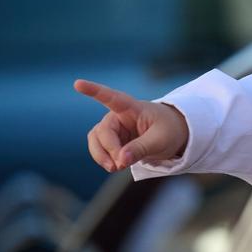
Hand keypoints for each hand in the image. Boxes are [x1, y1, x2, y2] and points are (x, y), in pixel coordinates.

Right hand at [75, 79, 189, 171]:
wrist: (173, 137)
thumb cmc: (169, 131)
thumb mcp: (161, 140)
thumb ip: (141, 148)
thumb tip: (120, 160)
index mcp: (133, 108)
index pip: (111, 97)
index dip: (94, 90)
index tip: (77, 83)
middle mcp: (119, 115)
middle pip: (103, 131)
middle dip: (109, 149)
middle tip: (121, 165)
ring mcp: (114, 128)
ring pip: (95, 141)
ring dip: (102, 156)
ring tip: (116, 168)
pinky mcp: (112, 140)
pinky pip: (99, 150)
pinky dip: (105, 159)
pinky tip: (117, 166)